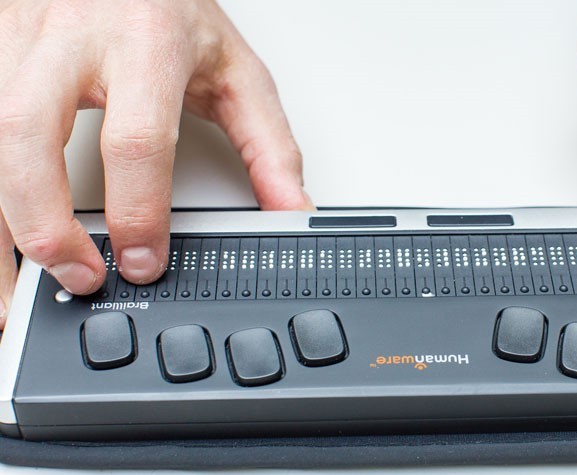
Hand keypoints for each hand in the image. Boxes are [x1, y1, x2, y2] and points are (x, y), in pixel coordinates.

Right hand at [0, 0, 312, 326]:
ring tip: (22, 283)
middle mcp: (72, 36)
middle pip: (29, 135)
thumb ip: (269, 145)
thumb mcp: (235, 70)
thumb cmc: (175, 8)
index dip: (138, 212)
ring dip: (2, 222)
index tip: (143, 261)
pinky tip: (3, 236)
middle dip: (44, 224)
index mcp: (146, 42)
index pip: (136, 139)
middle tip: (78, 276)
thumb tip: (292, 212)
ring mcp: (18, 40)